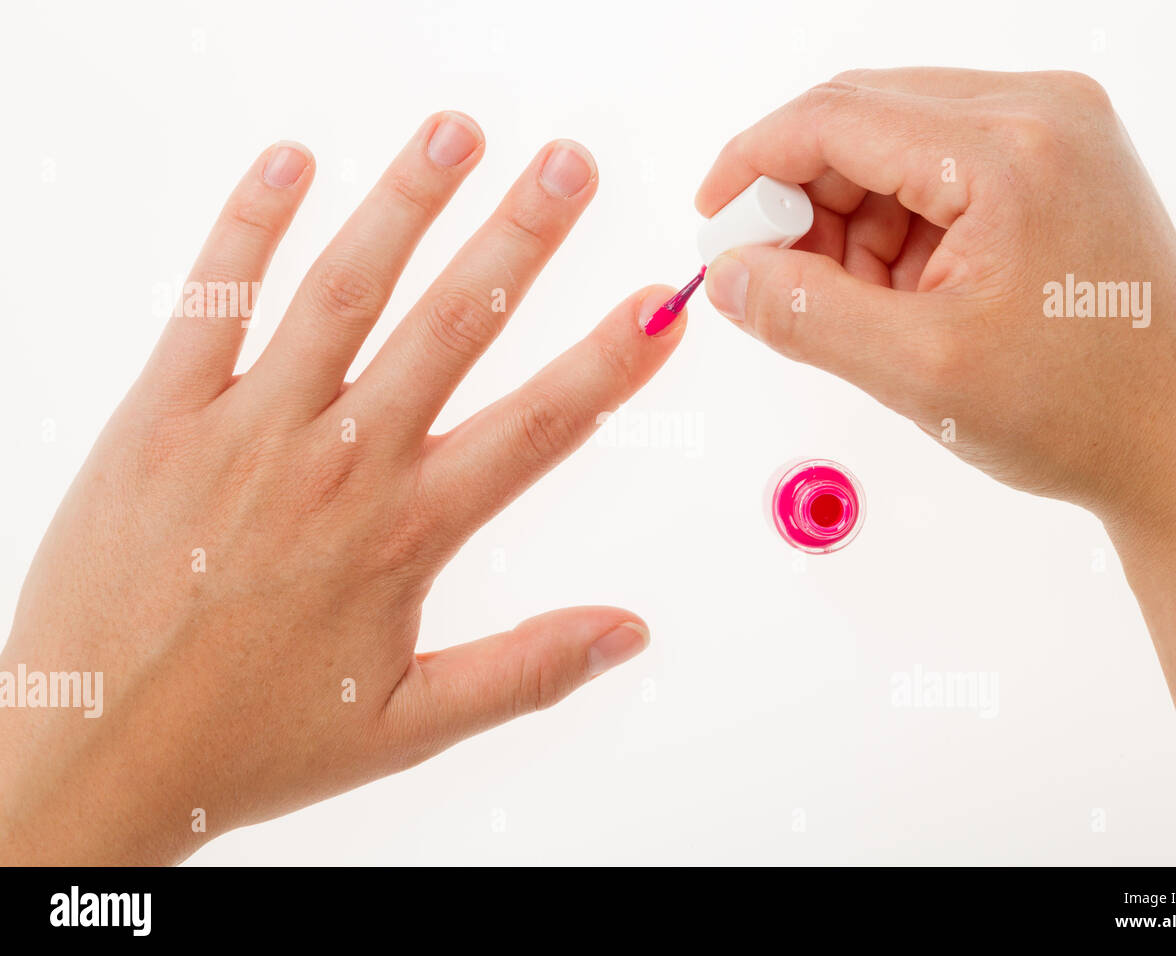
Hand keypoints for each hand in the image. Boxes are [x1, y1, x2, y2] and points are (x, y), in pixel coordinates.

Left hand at [0, 113, 686, 863]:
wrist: (95, 751)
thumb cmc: (251, 742)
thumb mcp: (409, 724)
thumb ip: (527, 670)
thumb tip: (628, 633)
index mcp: (406, 532)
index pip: (539, 425)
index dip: (610, 359)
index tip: (661, 303)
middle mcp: (340, 464)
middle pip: (452, 325)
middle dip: (521, 236)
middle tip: (568, 165)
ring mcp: (249, 429)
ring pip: (345, 291)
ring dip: (407, 205)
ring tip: (456, 135)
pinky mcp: (163, 416)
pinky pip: (213, 301)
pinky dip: (250, 226)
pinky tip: (290, 164)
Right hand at [696, 69, 1175, 863]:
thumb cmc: (1082, 412)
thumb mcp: (918, 371)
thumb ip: (804, 314)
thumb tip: (727, 276)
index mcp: (1011, 149)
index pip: (838, 115)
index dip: (754, 164)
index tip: (713, 219)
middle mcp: (1043, 115)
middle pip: (865, 120)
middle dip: (801, 198)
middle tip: (768, 277)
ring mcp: (1058, 135)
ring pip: (896, 148)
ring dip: (849, 221)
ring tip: (853, 308)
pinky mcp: (1058, 167)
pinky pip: (939, 173)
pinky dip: (896, 230)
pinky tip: (898, 295)